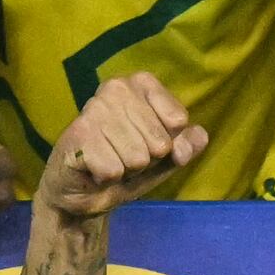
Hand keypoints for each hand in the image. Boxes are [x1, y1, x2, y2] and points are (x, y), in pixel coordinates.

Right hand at [39, 71, 207, 218]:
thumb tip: (196, 139)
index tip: (147, 142)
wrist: (83, 190)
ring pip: (138, 157)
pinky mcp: (79, 134)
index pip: (178, 120)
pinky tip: (94, 169)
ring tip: (110, 161)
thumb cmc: (127, 166)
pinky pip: (114, 169)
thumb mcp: (165, 157)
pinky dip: (108, 178)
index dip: (169, 143)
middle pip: (160, 142)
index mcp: (141, 83)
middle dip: (147, 160)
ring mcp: (95, 109)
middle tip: (124, 156)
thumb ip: (187, 146)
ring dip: (127, 170)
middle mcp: (117, 88)